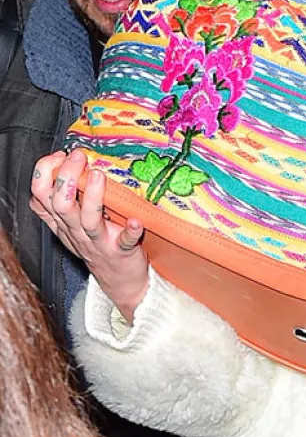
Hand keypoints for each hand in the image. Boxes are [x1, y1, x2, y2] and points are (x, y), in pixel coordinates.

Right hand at [30, 150, 149, 321]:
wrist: (119, 280)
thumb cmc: (97, 245)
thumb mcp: (72, 224)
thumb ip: (63, 200)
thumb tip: (60, 164)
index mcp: (63, 221)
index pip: (40, 195)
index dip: (44, 173)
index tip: (59, 156)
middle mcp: (76, 230)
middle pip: (60, 204)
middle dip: (66, 178)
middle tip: (78, 157)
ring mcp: (98, 242)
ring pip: (87, 220)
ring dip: (92, 197)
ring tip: (98, 175)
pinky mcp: (121, 251)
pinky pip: (124, 242)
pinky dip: (129, 231)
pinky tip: (135, 221)